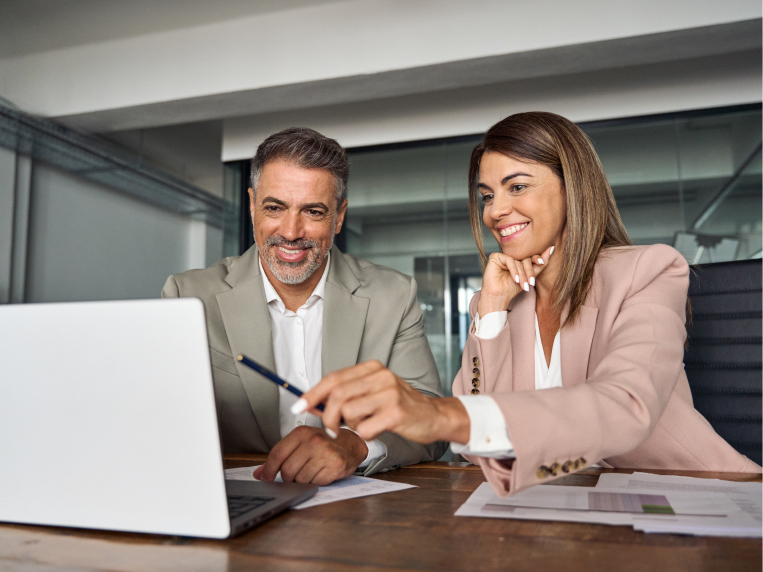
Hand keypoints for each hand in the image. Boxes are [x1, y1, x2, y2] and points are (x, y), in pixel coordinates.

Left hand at [252, 425, 367, 484]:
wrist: (351, 444)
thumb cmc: (324, 443)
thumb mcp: (301, 442)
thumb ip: (280, 456)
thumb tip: (259, 473)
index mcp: (302, 432)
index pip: (277, 454)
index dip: (268, 470)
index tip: (265, 478)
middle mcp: (313, 441)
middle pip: (287, 470)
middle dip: (287, 478)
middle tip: (293, 475)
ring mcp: (325, 454)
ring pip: (300, 479)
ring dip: (301, 481)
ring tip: (310, 471)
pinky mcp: (335, 467)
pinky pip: (314, 483)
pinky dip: (314, 482)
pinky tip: (320, 473)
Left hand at [298, 360, 470, 444]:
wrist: (434, 416)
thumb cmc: (398, 406)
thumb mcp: (374, 391)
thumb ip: (348, 393)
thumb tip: (313, 403)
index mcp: (372, 367)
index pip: (334, 378)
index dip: (313, 394)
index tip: (299, 406)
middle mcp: (381, 376)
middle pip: (338, 395)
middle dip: (328, 417)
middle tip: (332, 429)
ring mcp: (390, 393)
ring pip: (349, 412)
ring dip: (351, 426)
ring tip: (366, 424)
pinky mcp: (396, 412)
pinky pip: (365, 428)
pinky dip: (366, 434)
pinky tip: (378, 430)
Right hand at [477, 245, 554, 315]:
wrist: (498, 297)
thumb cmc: (512, 288)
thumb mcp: (530, 277)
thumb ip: (541, 264)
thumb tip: (552, 248)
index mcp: (519, 259)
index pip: (530, 256)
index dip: (537, 259)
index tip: (541, 262)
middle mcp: (511, 256)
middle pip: (525, 258)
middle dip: (529, 271)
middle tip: (531, 283)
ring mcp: (503, 256)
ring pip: (518, 261)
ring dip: (522, 274)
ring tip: (522, 285)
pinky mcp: (495, 257)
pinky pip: (509, 260)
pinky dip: (514, 270)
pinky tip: (515, 279)